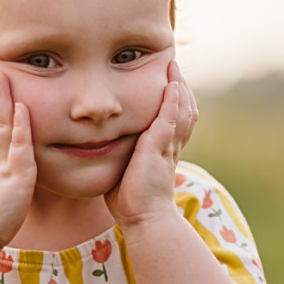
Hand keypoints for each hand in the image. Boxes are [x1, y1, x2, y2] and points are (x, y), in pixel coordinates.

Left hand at [105, 60, 197, 226]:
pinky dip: (173, 99)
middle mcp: (171, 144)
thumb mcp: (124, 169)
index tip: (167, 81)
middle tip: (172, 66)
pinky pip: (172, 117)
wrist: (143, 217)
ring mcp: (168, 144)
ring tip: (172, 67)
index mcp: (164, 148)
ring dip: (179, 86)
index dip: (174, 99)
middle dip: (180, 86)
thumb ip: (119, 154)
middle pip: (184, 108)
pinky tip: (171, 83)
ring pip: (182, 109)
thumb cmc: (130, 199)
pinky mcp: (160, 145)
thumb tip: (98, 146)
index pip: (175, 117)